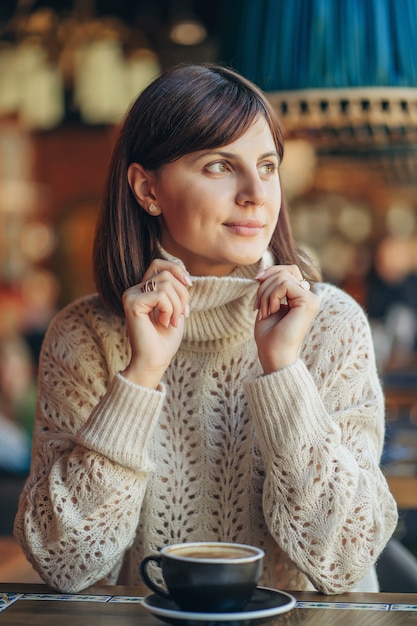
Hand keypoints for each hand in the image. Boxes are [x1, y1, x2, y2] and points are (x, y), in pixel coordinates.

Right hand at [121, 260, 191, 387]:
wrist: (154, 360)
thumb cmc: (165, 340)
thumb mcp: (175, 309)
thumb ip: (176, 290)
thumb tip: (184, 273)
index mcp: (143, 290)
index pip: (159, 264)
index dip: (177, 269)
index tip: (189, 284)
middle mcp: (134, 290)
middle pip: (167, 274)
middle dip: (182, 294)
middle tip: (182, 315)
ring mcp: (131, 295)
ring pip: (166, 284)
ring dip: (177, 305)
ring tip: (172, 321)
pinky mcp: (132, 303)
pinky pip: (160, 295)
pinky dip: (169, 309)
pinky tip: (164, 322)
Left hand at [254, 265, 318, 373]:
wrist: (273, 354)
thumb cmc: (269, 335)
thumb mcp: (267, 303)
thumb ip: (270, 285)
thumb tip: (266, 267)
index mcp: (301, 296)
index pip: (288, 270)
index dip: (270, 272)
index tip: (256, 282)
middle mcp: (309, 296)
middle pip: (286, 270)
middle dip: (265, 284)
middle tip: (258, 305)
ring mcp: (311, 299)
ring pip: (282, 277)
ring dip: (265, 294)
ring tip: (264, 312)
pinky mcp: (309, 302)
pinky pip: (284, 284)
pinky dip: (271, 296)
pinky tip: (271, 311)